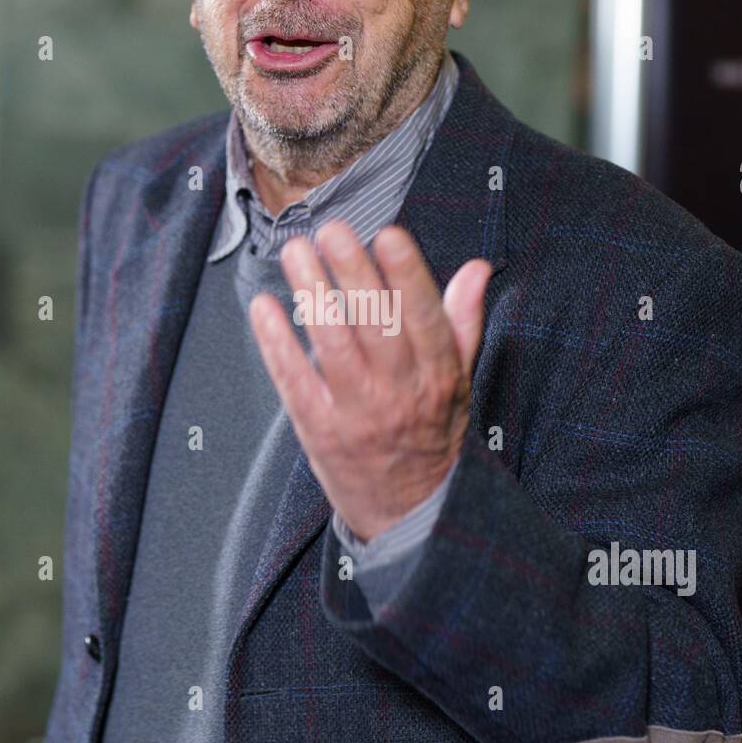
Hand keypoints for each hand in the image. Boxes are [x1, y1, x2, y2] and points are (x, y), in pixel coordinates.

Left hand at [248, 220, 492, 541]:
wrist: (410, 513)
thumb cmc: (432, 434)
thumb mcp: (459, 380)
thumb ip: (463, 321)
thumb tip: (477, 268)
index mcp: (438, 375)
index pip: (424, 318)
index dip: (407, 275)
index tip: (388, 234)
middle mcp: (400, 393)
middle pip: (375, 324)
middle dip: (352, 272)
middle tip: (331, 229)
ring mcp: (358, 414)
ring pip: (333, 346)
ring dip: (312, 295)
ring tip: (296, 253)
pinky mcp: (319, 431)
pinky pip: (295, 382)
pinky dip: (277, 344)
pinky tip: (264, 308)